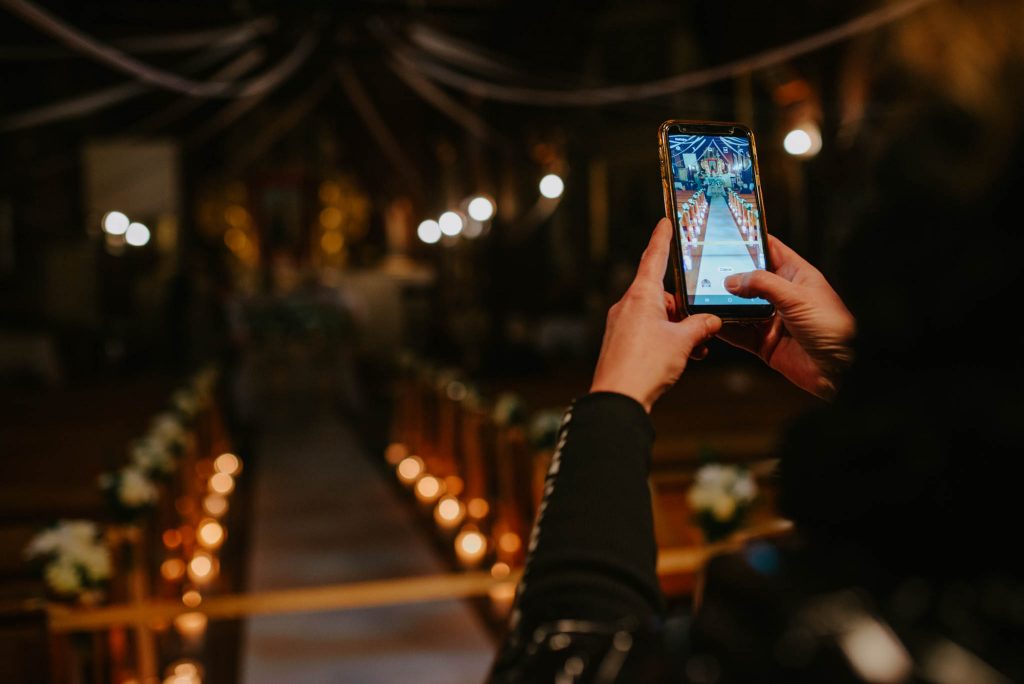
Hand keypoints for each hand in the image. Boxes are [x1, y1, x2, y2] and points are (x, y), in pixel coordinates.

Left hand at [591, 218, 721, 411]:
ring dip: (678, 330)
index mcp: (641, 296)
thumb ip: (701, 326)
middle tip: (703, 324)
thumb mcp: (683, 342)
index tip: (664, 222)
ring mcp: (622, 324)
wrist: (618, 399)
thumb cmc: (645, 365)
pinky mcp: (620, 343)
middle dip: (684, 309)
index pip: (653, 258)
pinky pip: (648, 332)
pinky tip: (682, 357)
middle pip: (662, 295)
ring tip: (695, 349)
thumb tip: (711, 321)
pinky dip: (666, 340)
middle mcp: (628, 305)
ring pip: (657, 317)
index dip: (661, 239)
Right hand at [719, 235, 855, 399]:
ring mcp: (772, 319)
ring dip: (723, 303)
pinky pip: (739, 333)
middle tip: (704, 267)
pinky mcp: (765, 342)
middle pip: (749, 279)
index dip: (751, 240)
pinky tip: (712, 322)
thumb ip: (763, 284)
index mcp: (796, 276)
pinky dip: (725, 328)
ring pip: (740, 307)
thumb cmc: (832, 328)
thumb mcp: (798, 297)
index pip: (770, 250)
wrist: (839, 370)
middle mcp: (782, 296)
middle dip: (728, 274)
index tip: (727, 233)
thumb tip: (733, 279)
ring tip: (702, 295)